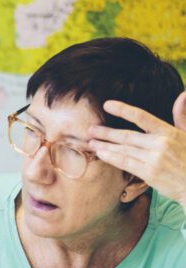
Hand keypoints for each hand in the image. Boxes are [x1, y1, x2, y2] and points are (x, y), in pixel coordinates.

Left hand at [89, 92, 185, 206]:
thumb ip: (182, 116)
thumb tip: (182, 94)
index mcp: (169, 132)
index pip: (142, 117)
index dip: (123, 110)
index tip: (107, 104)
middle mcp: (160, 144)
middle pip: (126, 135)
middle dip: (106, 133)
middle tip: (91, 129)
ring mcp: (154, 159)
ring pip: (123, 150)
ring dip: (105, 146)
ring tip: (91, 143)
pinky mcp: (149, 173)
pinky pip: (125, 163)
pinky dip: (111, 158)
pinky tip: (101, 154)